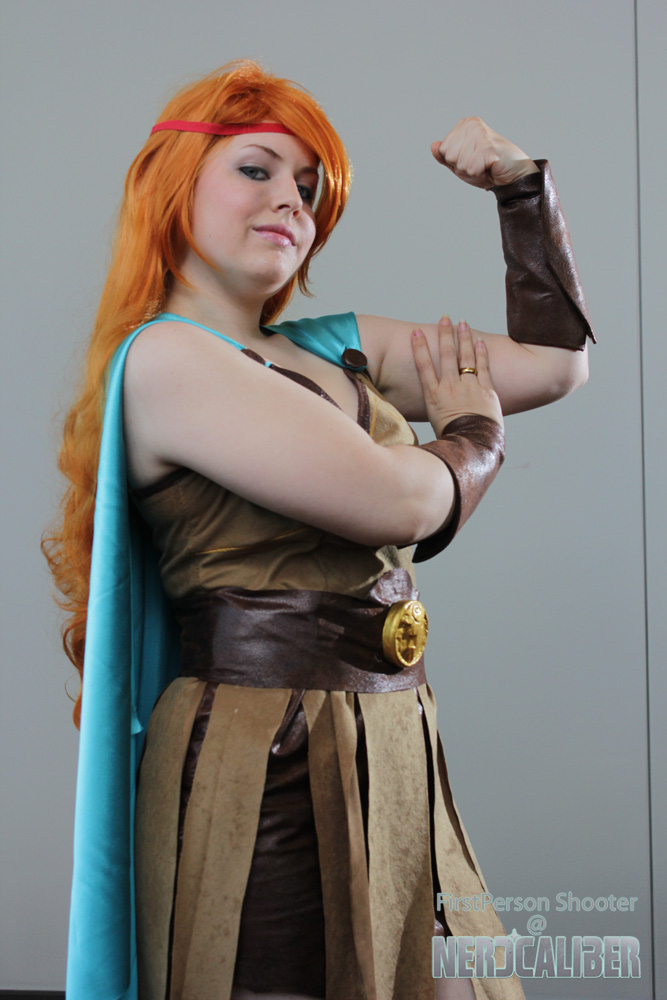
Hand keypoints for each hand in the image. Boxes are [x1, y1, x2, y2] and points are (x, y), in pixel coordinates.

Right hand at [411, 317, 503, 435]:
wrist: (473, 444)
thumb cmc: (452, 439)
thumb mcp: (434, 424)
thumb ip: (433, 410)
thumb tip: (427, 409)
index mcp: (434, 396)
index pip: (424, 366)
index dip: (419, 347)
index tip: (416, 332)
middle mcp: (450, 387)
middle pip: (445, 355)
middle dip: (444, 334)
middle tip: (444, 318)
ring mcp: (469, 387)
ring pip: (465, 356)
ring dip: (463, 337)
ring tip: (461, 322)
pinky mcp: (486, 389)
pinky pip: (483, 366)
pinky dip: (481, 352)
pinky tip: (479, 341)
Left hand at [431, 117, 538, 189]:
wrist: (513, 175)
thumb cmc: (488, 168)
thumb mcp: (461, 163)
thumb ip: (445, 155)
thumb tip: (433, 146)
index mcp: (465, 124)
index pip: (443, 151)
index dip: (456, 162)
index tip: (472, 160)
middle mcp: (472, 125)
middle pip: (450, 156)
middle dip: (463, 166)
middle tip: (479, 163)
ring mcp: (480, 134)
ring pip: (460, 163)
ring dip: (473, 170)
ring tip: (485, 165)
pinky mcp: (488, 146)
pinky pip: (472, 169)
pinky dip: (480, 173)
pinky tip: (491, 166)